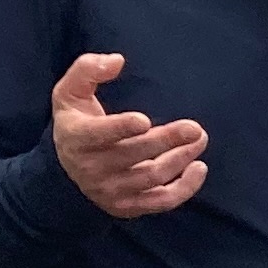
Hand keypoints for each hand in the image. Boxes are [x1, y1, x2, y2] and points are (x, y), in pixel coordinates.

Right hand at [50, 53, 208, 218]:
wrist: (67, 167)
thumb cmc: (77, 121)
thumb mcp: (70, 92)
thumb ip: (88, 70)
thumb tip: (117, 61)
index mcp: (76, 137)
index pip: (98, 134)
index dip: (121, 128)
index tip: (144, 121)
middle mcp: (91, 168)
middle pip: (133, 156)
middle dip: (166, 141)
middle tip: (195, 128)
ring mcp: (110, 190)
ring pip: (151, 177)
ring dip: (180, 158)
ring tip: (200, 138)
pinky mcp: (127, 206)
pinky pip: (160, 202)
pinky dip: (184, 188)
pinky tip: (199, 167)